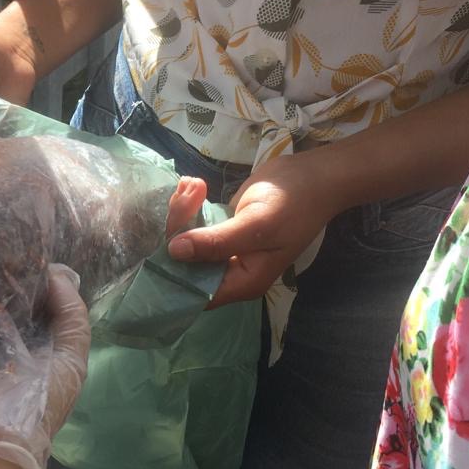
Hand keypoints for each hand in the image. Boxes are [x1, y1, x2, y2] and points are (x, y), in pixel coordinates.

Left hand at [166, 154, 342, 307]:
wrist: (314, 175)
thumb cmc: (293, 204)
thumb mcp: (256, 225)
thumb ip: (216, 242)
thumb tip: (174, 253)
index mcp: (242, 282)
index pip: (194, 293)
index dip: (171, 277)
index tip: (154, 247)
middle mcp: (230, 272)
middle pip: (185, 264)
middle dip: (177, 230)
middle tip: (185, 196)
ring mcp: (225, 250)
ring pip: (184, 241)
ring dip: (181, 212)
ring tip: (193, 185)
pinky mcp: (221, 229)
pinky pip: (193, 224)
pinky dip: (188, 206)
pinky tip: (193, 185)